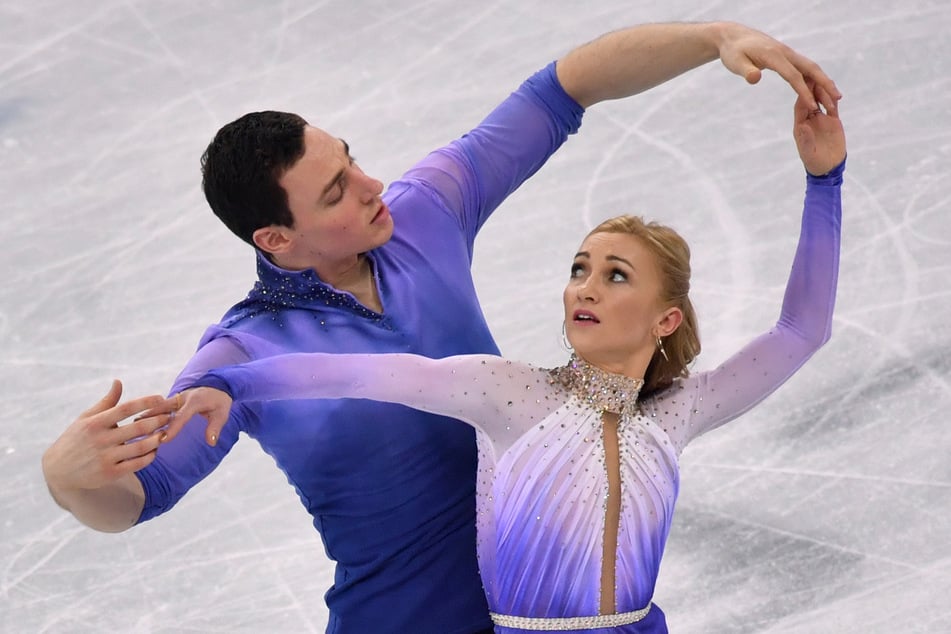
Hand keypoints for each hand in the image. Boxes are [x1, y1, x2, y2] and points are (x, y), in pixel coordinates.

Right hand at [42, 380, 167, 493]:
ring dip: (157, 439)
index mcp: (95, 423)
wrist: (58, 470)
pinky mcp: (110, 473)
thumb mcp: (86, 418)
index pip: (125, 408)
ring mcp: (105, 457)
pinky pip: (136, 464)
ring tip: (165, 433)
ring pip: (140, 447)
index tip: (161, 398)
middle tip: (170, 416)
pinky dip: (149, 457)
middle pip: (137, 428)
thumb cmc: (76, 438)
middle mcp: (101, 439)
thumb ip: (106, 402)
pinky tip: (155, 450)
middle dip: (158, 421)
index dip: (145, 402)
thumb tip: (118, 381)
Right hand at [142, 387, 233, 446]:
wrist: (219, 385)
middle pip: (164, 407)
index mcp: (195, 401)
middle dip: (151, 418)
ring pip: (159, 406)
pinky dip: (150, 412)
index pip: (182, 416)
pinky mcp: (174, 399)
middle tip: (136, 429)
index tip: (163, 439)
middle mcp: (183, 397)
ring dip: (147, 414)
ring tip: (132, 425)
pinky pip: (160, 406)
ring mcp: (177, 397)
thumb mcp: (222, 414)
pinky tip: (140, 421)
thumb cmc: (220, 402)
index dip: (172, 428)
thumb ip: (215, 428)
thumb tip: (211, 443)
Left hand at [716, 22, 841, 111]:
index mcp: (774, 56)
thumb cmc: (733, 52)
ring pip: (810, 68)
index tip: (813, 106)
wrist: (734, 36)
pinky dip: (814, 78)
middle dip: (825, 84)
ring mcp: (788, 54)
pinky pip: (804, 68)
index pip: (793, 76)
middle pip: (810, 68)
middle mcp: (785, 53)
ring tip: (835, 97)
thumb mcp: (735, 62)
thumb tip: (755, 79)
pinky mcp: (786, 57)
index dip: (804, 92)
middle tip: (838, 99)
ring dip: (823, 81)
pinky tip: (819, 90)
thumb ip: (746, 71)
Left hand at [793, 82, 845, 175]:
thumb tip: (802, 127)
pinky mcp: (833, 121)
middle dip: (813, 88)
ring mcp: (821, 119)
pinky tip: (837, 93)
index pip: (800, 107)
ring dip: (824, 91)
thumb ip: (806, 140)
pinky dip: (834, 99)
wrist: (828, 167)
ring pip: (822, 100)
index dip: (803, 96)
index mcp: (800, 125)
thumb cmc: (814, 162)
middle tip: (816, 75)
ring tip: (828, 84)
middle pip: (810, 99)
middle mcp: (810, 119)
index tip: (804, 85)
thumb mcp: (808, 153)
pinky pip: (833, 106)